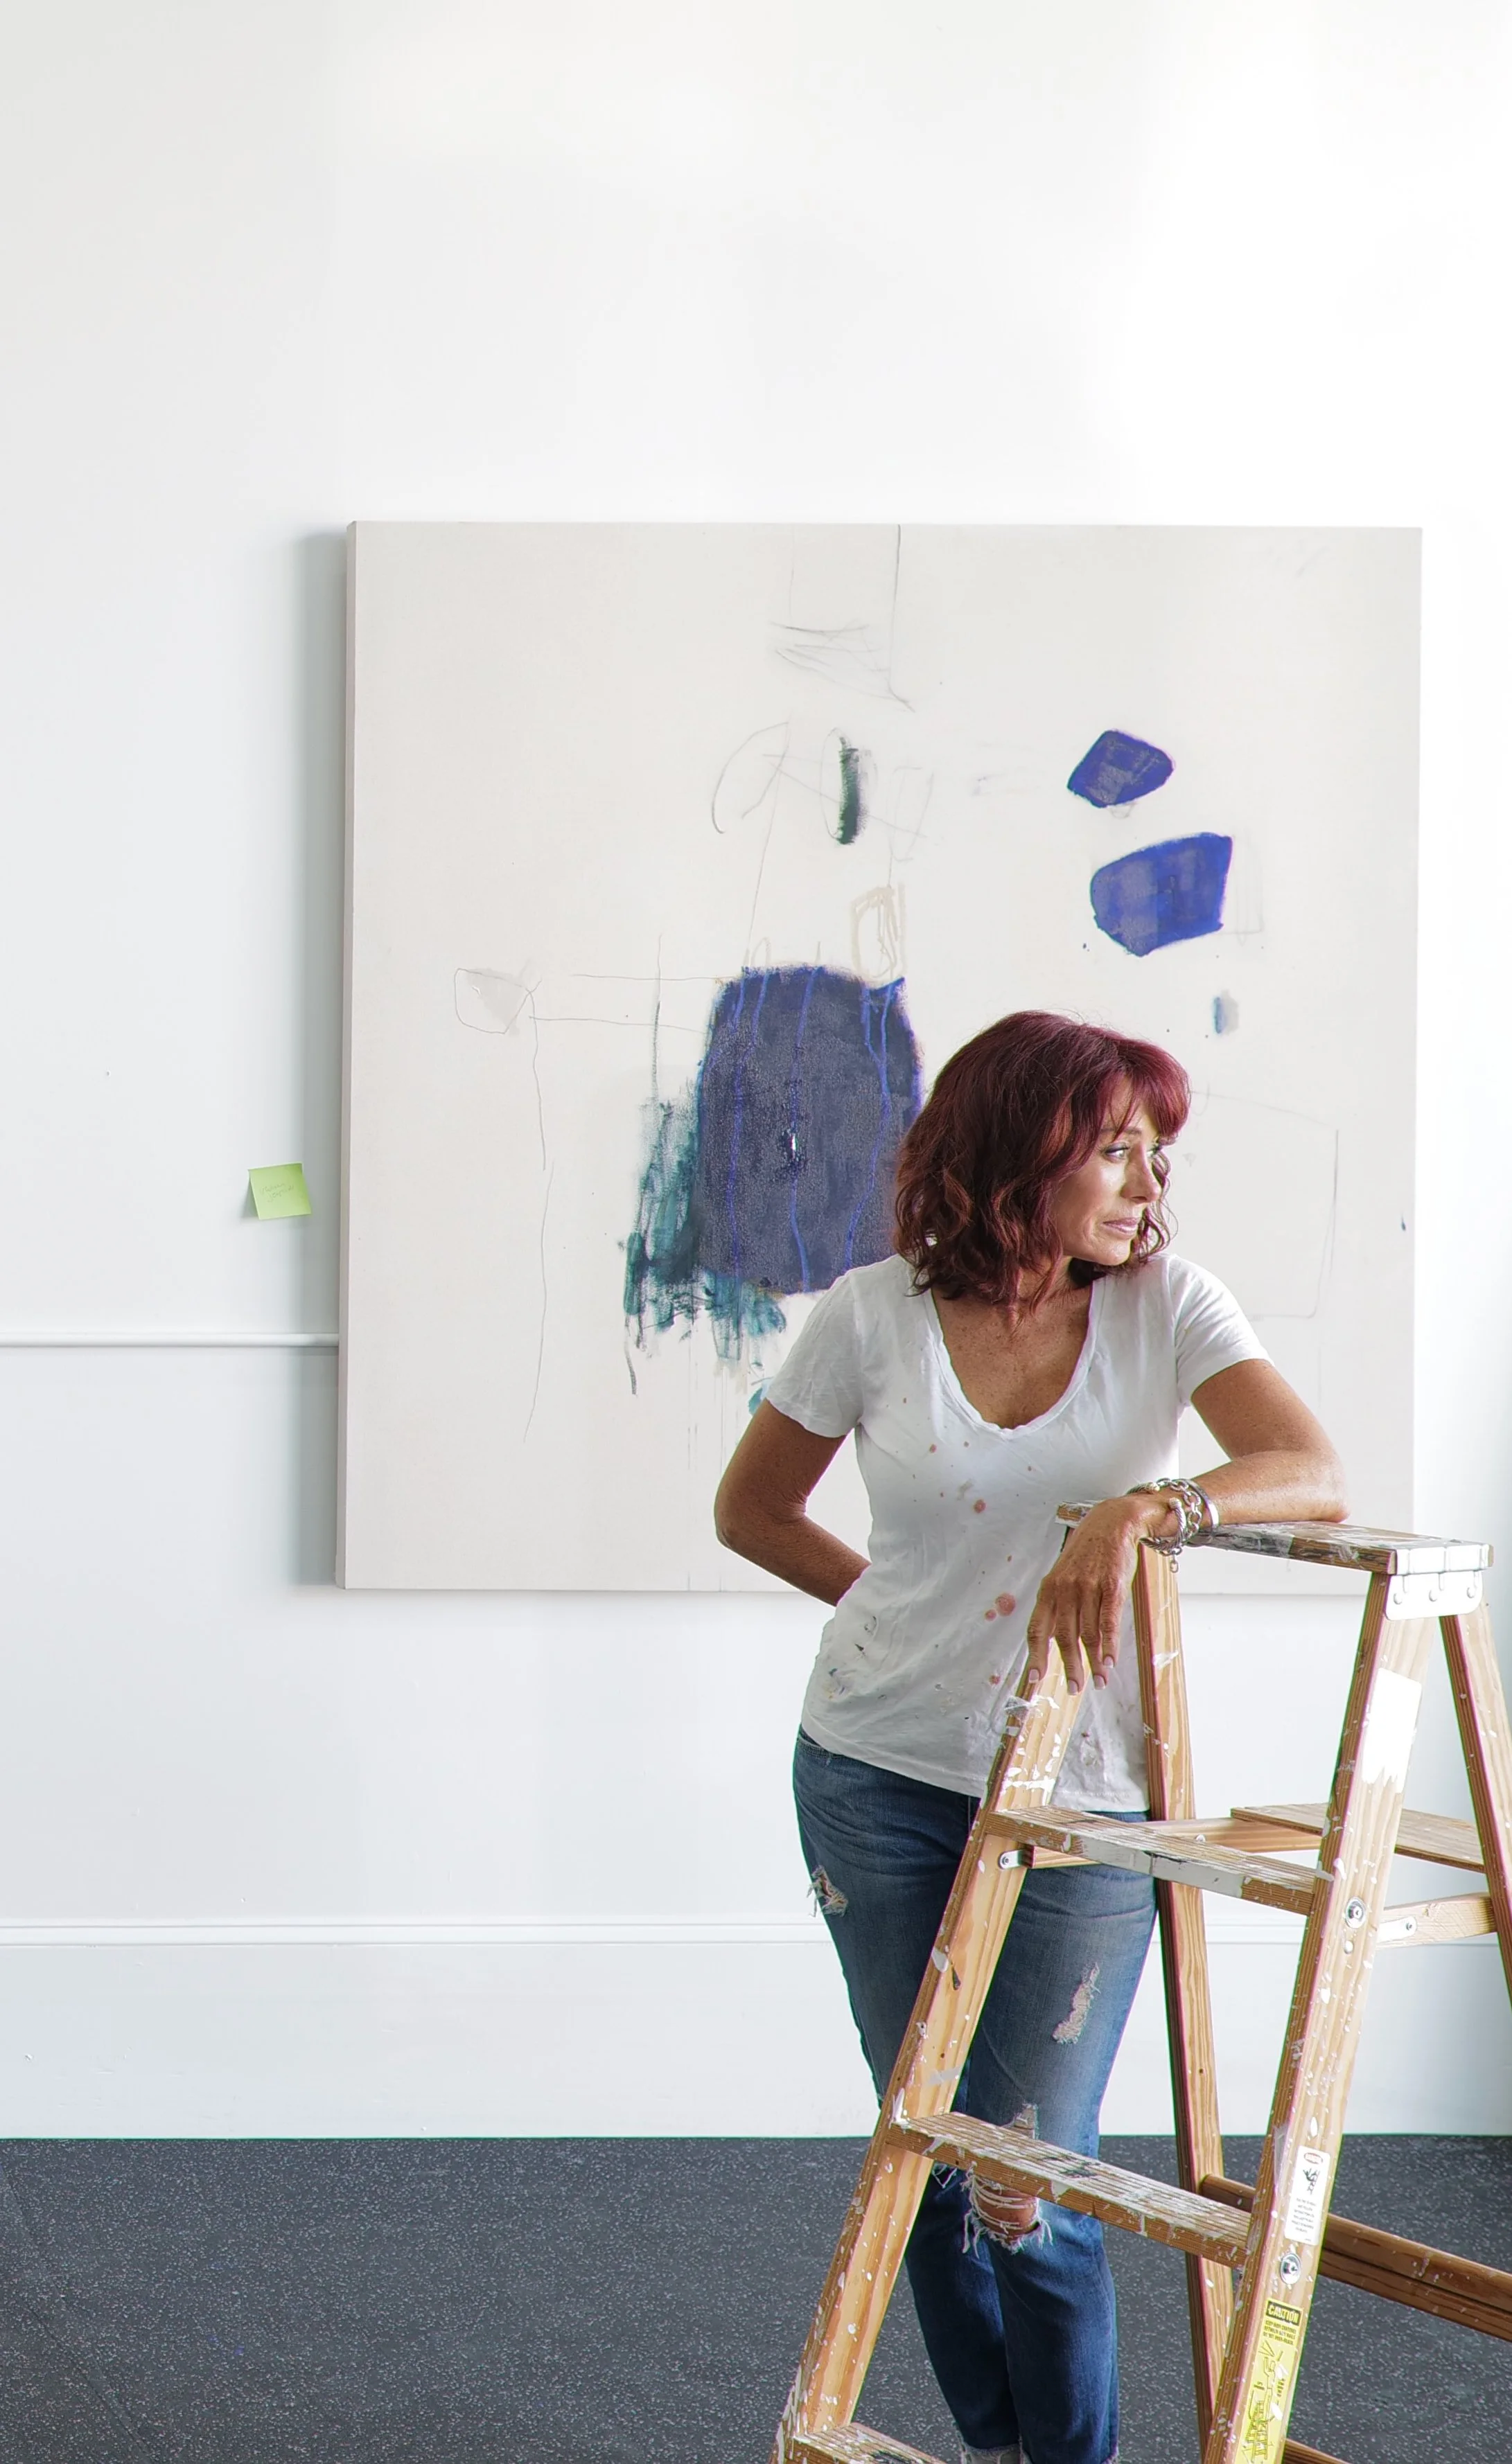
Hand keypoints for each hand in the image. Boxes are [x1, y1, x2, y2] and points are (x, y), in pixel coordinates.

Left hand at [1023, 1496, 1169, 1692]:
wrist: (1112, 1523)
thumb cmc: (1086, 1554)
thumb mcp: (1062, 1576)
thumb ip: (1056, 1607)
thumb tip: (1049, 1641)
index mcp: (1048, 1590)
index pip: (1037, 1629)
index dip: (1036, 1656)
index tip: (1035, 1680)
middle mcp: (1065, 1589)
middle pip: (1064, 1637)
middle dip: (1070, 1667)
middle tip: (1074, 1688)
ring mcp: (1089, 1587)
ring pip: (1089, 1634)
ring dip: (1094, 1662)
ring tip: (1098, 1680)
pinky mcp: (1112, 1586)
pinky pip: (1109, 1622)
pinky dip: (1110, 1645)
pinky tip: (1111, 1661)